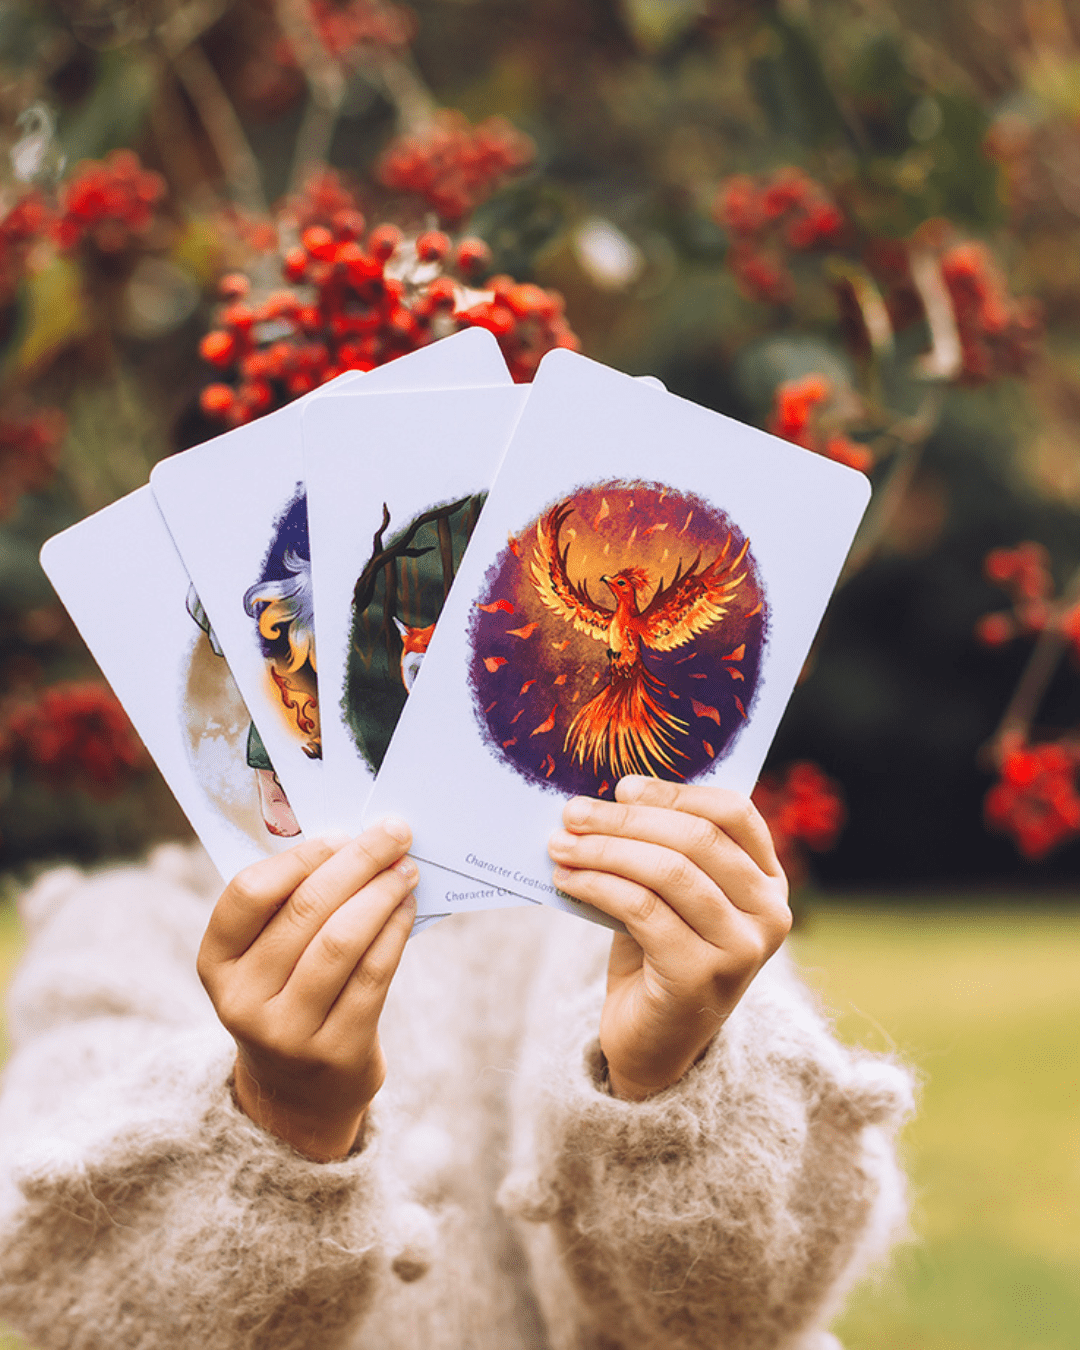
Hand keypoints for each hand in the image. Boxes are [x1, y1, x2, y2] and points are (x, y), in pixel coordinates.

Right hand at [197, 820, 417, 1160]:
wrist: (297, 1097)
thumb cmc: (287, 999)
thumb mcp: (265, 962)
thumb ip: (289, 908)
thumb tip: (353, 842)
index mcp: (216, 964)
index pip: (249, 893)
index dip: (300, 856)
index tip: (342, 833)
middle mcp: (243, 1000)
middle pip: (305, 910)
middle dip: (357, 862)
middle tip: (394, 834)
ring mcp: (288, 1031)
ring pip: (342, 940)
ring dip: (382, 894)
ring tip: (406, 869)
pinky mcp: (336, 1051)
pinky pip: (373, 975)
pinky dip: (395, 931)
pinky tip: (407, 908)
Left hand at [548, 777, 790, 1100]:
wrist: (654, 1043)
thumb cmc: (659, 954)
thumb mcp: (670, 894)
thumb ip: (660, 848)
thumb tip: (605, 797)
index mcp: (769, 881)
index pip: (733, 813)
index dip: (675, 793)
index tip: (621, 787)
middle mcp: (769, 913)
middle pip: (696, 838)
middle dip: (625, 819)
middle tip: (572, 812)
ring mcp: (742, 949)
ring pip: (667, 871)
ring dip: (603, 850)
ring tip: (560, 844)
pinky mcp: (701, 976)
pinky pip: (642, 910)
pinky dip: (598, 885)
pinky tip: (568, 879)